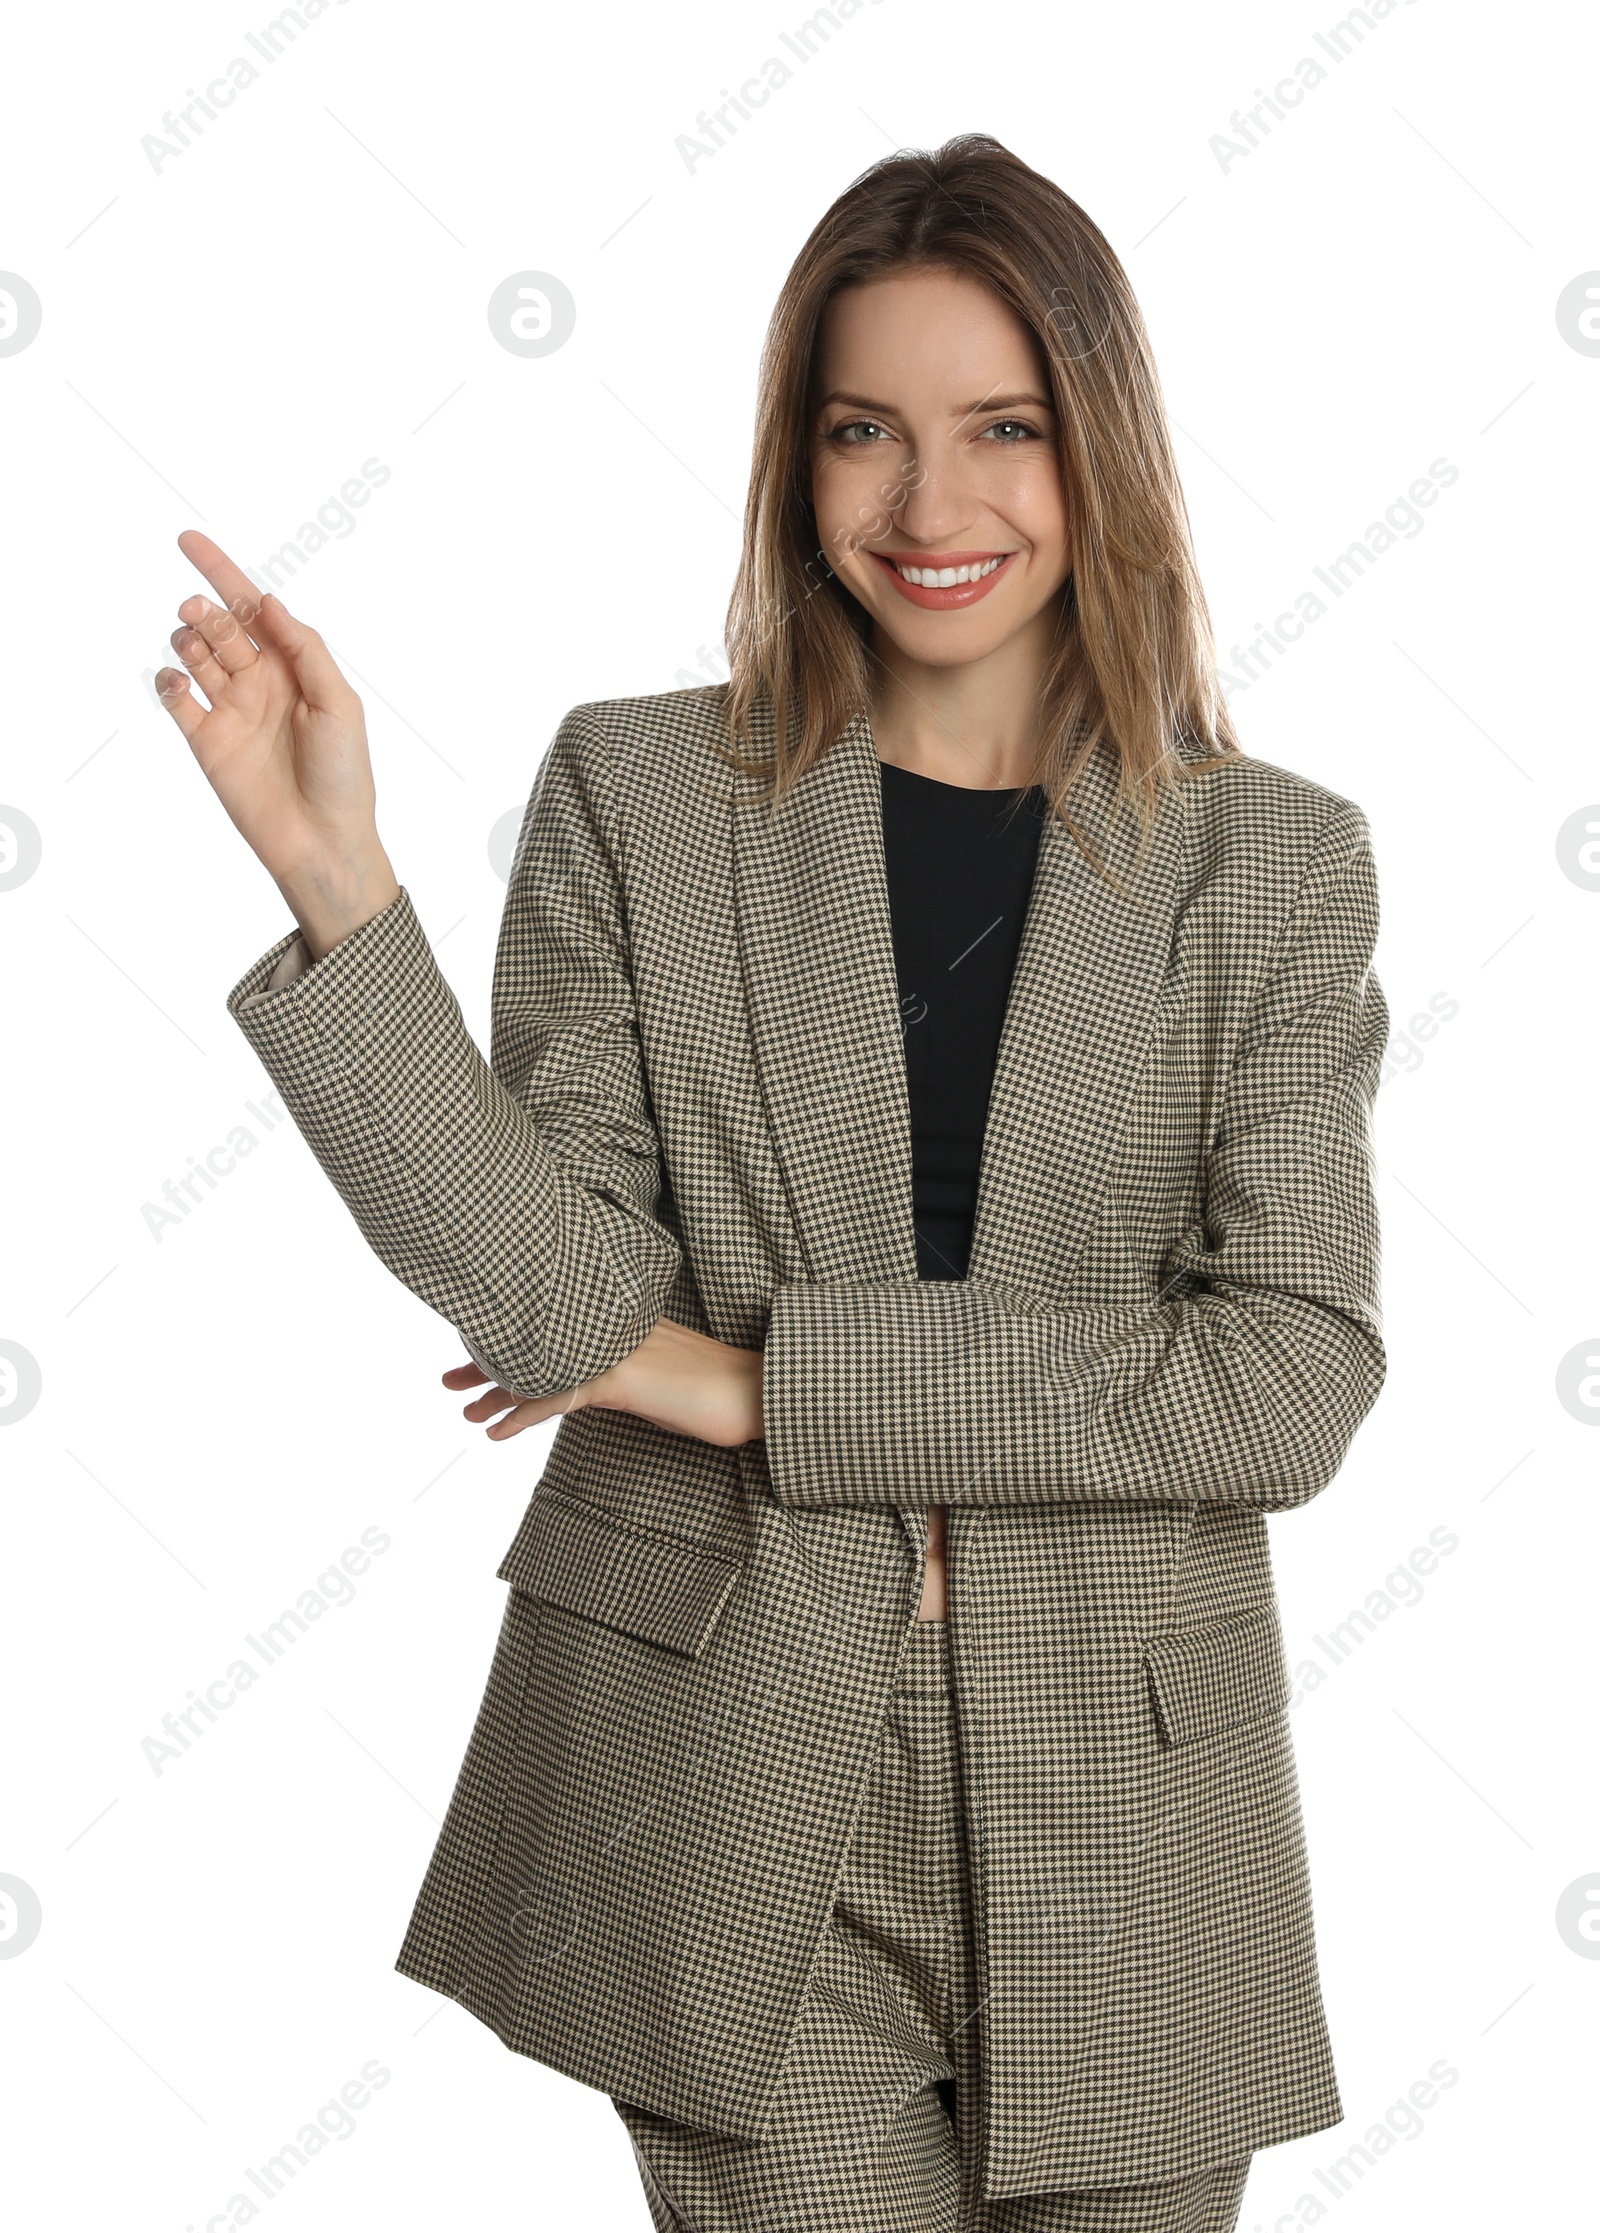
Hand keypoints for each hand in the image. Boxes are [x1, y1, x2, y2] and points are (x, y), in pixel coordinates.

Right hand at [155, 529, 398, 958]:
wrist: (322, 842)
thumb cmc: (344, 775)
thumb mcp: (338, 703)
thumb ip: (305, 649)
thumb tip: (267, 603)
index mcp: (295, 667)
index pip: (252, 608)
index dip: (221, 571)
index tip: (187, 539)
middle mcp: (261, 683)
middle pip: (220, 625)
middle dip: (205, 609)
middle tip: (197, 614)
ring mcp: (231, 710)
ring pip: (196, 654)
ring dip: (188, 638)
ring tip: (192, 643)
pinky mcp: (206, 741)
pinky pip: (176, 698)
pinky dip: (169, 679)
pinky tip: (177, 679)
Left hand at [444, 1318, 764, 1448]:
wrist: (758, 1392)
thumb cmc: (720, 1391)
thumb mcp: (663, 1381)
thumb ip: (627, 1377)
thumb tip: (596, 1391)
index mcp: (623, 1326)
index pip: (558, 1332)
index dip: (515, 1345)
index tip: (481, 1358)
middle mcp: (613, 1330)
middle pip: (538, 1342)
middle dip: (488, 1362)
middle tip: (448, 1379)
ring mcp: (616, 1350)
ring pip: (541, 1366)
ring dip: (496, 1391)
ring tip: (464, 1410)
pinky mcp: (621, 1377)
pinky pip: (558, 1395)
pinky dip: (522, 1414)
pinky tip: (497, 1432)